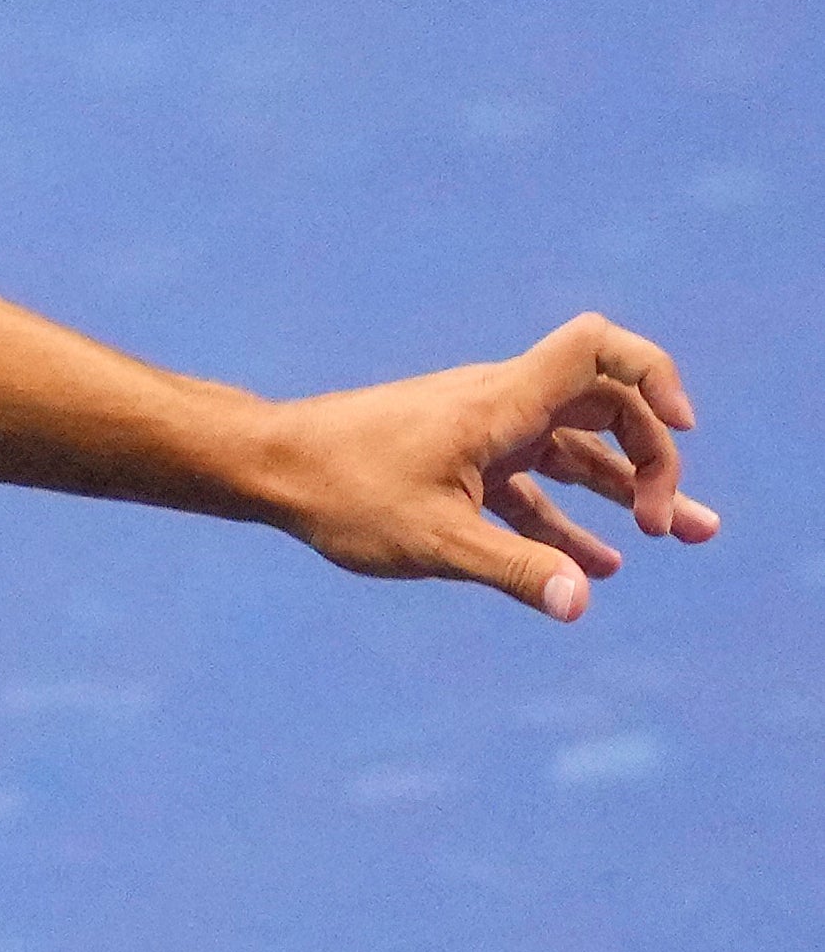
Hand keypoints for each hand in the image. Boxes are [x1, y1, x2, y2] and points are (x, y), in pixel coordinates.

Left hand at [267, 312, 718, 620]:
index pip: (600, 347)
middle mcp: (502, 405)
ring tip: (674, 536)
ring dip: (623, 490)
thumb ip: (512, 570)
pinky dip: (563, 519)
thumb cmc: (343, 492)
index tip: (682, 429)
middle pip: (607, 409)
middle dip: (651, 460)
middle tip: (665, 526)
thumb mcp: (433, 540)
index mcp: (504, 403)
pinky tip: (591, 566)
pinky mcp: (460, 462)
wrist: (269, 469)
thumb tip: (579, 604)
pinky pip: (529, 485)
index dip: (657, 374)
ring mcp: (483, 433)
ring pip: (573, 452)